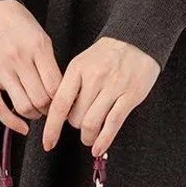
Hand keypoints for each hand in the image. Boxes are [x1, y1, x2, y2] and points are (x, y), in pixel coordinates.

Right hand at [0, 0, 61, 134]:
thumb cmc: (17, 22)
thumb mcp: (41, 36)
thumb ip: (49, 63)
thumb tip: (60, 93)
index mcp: (37, 48)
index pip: (56, 86)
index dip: (62, 100)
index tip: (63, 103)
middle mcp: (18, 59)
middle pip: (41, 99)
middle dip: (49, 110)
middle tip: (50, 109)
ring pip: (23, 106)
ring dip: (34, 115)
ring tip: (36, 112)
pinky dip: (11, 122)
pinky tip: (21, 127)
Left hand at [41, 36, 160, 158]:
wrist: (137, 39)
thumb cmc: (107, 54)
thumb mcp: (82, 63)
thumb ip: (71, 86)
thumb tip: (62, 115)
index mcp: (77, 70)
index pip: (59, 104)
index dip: (52, 127)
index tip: (48, 143)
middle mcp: (94, 78)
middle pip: (75, 117)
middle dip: (75, 127)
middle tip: (80, 126)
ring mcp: (113, 87)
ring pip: (92, 123)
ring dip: (87, 137)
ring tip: (88, 139)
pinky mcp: (131, 95)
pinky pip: (113, 123)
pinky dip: (104, 140)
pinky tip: (98, 148)